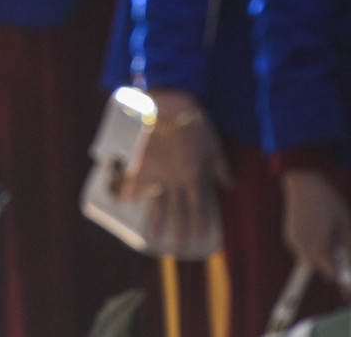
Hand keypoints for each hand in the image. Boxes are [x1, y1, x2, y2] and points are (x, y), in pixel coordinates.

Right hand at [124, 91, 228, 252]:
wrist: (168, 108)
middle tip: (178, 247)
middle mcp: (174, 180)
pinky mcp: (141, 161)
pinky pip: (134, 180)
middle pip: (177, 209)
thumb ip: (220, 168)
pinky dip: (130, 191)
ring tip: (153, 236)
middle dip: (179, 229)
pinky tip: (126, 202)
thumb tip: (229, 186)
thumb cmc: (195, 125)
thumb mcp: (214, 146)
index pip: (198, 206)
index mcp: (193, 177)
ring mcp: (156, 172)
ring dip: (156, 219)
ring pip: (156, 201)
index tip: (200, 239)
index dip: (199, 223)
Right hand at [284, 170, 350, 290]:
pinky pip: (304, 250)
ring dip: (322, 254)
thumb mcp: (346, 226)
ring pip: (311, 259)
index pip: (330, 275)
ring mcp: (293, 242)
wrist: (303, 182)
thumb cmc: (328, 203)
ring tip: (330, 234)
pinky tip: (320, 230)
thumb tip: (349, 268)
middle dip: (332, 264)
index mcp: (317, 248)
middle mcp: (302, 248)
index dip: (341, 279)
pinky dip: (314, 246)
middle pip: (320, 268)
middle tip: (340, 246)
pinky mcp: (290, 236)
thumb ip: (349, 250)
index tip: (346, 279)